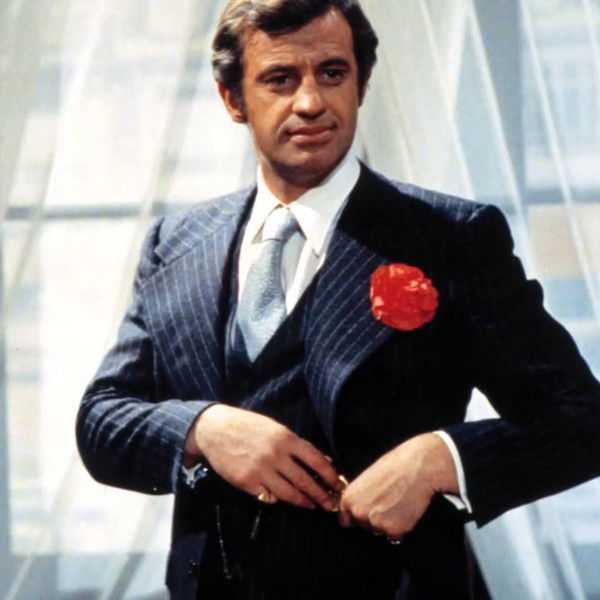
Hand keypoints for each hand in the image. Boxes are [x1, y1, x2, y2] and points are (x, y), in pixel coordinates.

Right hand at [184, 404, 343, 509]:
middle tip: (330, 504)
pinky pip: (268, 496)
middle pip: (305, 481)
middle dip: (320, 495)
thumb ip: (297, 445)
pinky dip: (276, 498)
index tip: (338, 484)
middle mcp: (275, 455)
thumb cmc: (249, 426)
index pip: (315, 460)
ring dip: (303, 501)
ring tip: (311, 505)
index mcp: (285, 438)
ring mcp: (260, 470)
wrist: (215, 430)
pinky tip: (282, 497)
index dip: (329, 475)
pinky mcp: (246, 482)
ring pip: (288, 493)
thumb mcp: (275, 428)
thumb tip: (323, 461)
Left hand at [338, 433, 457, 539]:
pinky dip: (401, 527)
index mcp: (349, 498)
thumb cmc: (394, 466)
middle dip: (374, 518)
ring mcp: (376, 523)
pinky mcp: (394, 530)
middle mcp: (359, 513)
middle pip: (363, 526)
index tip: (363, 515)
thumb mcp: (366, 478)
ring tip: (397, 503)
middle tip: (387, 502)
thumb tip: (358, 507)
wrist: (417, 466)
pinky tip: (405, 509)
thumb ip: (359, 496)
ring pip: (380, 531)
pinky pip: (395, 535)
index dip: (355, 518)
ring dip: (388, 523)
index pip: (345, 520)